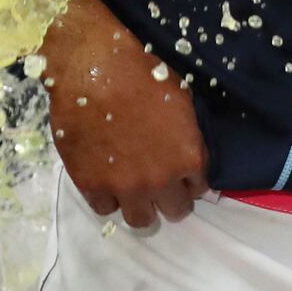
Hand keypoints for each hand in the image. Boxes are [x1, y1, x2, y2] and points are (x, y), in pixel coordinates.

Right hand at [42, 0, 207, 226]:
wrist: (94, 71)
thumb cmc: (142, 75)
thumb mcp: (181, 102)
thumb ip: (187, 137)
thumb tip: (187, 153)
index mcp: (188, 157)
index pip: (199, 187)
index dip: (190, 178)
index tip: (181, 170)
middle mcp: (160, 180)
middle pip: (175, 211)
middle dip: (171, 198)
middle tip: (161, 183)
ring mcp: (125, 187)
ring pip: (140, 220)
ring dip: (141, 205)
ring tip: (134, 188)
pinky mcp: (92, 186)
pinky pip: (105, 209)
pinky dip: (108, 197)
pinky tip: (107, 180)